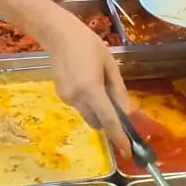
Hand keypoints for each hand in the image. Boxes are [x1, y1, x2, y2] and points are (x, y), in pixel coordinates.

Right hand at [43, 13, 131, 155]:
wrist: (58, 35)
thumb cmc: (88, 44)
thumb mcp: (110, 65)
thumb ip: (118, 90)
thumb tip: (126, 112)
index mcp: (92, 89)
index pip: (109, 120)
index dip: (119, 137)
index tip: (127, 151)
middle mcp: (77, 98)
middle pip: (97, 122)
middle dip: (108, 121)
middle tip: (118, 109)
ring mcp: (66, 98)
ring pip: (88, 114)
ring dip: (97, 109)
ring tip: (99, 84)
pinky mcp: (61, 95)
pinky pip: (79, 106)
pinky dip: (87, 101)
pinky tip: (86, 81)